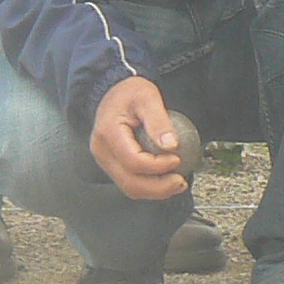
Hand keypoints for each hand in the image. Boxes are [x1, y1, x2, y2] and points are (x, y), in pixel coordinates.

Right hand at [89, 73, 191, 202]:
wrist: (114, 92)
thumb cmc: (130, 93)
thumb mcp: (148, 98)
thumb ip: (159, 121)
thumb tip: (172, 146)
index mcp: (108, 133)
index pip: (133, 161)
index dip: (157, 165)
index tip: (177, 158)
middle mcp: (102, 151)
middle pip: (129, 182)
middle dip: (158, 188)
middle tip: (181, 182)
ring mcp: (105, 161)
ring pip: (129, 187)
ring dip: (155, 191)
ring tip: (177, 184)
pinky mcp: (112, 165)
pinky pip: (130, 182)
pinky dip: (149, 186)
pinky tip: (167, 180)